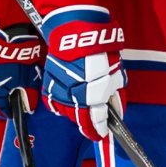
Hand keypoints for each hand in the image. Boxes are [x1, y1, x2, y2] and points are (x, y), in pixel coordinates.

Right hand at [0, 24, 40, 106]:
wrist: (9, 38)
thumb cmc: (19, 60)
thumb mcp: (28, 80)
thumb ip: (29, 96)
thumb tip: (30, 108)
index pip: (1, 106)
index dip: (7, 111)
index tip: (11, 114)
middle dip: (3, 97)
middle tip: (12, 96)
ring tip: (8, 81)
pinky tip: (2, 69)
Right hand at [39, 10, 122, 142]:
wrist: (77, 33)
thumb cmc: (100, 52)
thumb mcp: (116, 74)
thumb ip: (116, 96)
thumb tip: (116, 111)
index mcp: (92, 97)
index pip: (95, 122)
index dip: (99, 129)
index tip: (102, 133)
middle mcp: (73, 98)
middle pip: (80, 119)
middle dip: (88, 122)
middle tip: (95, 121)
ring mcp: (59, 92)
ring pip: (67, 111)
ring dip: (76, 111)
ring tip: (83, 104)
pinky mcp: (49, 84)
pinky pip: (54, 101)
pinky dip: (62, 102)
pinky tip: (69, 97)